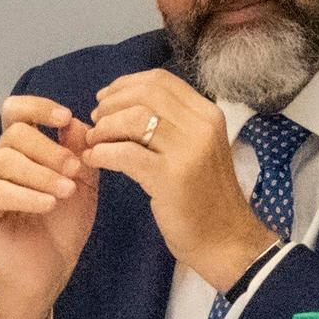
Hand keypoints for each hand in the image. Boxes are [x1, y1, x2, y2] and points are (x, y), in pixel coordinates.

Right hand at [0, 96, 98, 318]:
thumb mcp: (82, 184)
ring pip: (5, 159)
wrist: (48, 272)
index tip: (65, 117)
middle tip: (75, 170)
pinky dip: (26, 195)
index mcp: (20, 150)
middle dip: (50, 149)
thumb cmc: (62, 226)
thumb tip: (77, 120)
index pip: (16, 112)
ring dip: (41, 174)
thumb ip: (80, 152)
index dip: (38, 107)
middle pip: (14, 133)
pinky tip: (48, 205)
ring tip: (66, 192)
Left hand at [82, 69, 278, 291]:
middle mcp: (202, 125)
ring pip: (134, 118)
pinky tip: (95, 160)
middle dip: (111, 103)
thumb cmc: (204, 195)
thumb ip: (171, 123)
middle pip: (145, 94)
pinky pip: (125, 153)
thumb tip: (123, 101)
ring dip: (104, 128)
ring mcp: (188, 150)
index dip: (125, 84)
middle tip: (95, 122)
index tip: (105, 100)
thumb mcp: (196, 148)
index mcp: (208, 114)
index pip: (160, 80)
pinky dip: (103, 153)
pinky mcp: (171, 177)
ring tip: (95, 143)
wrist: (224, 239)